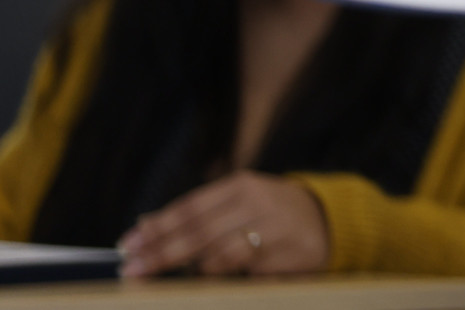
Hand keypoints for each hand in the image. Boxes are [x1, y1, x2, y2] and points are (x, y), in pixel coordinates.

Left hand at [119, 170, 329, 277]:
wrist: (327, 219)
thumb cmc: (269, 212)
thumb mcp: (237, 201)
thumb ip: (197, 213)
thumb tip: (145, 223)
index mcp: (241, 186)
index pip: (191, 208)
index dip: (158, 227)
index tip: (129, 244)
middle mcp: (258, 204)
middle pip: (201, 232)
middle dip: (163, 253)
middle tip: (133, 269)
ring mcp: (275, 230)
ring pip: (223, 255)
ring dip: (190, 270)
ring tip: (161, 281)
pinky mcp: (288, 257)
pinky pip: (248, 275)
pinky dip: (224, 282)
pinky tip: (204, 287)